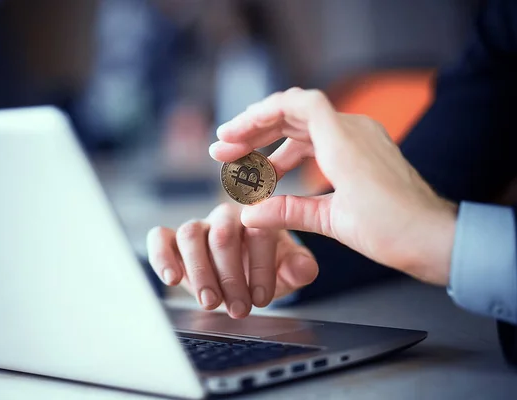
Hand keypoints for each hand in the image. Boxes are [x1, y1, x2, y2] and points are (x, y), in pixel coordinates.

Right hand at [147, 204, 317, 318]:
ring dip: (200, 272)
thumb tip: (304, 267)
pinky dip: (162, 256)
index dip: (261, 267)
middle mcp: (226, 218)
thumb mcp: (286, 271)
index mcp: (257, 219)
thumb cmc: (264, 268)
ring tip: (210, 301)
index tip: (262, 299)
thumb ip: (298, 268)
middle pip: (223, 235)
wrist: (239, 274)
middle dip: (231, 276)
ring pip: (190, 234)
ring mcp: (198, 226)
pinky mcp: (171, 239)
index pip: (259, 232)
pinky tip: (171, 278)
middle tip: (238, 308)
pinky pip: (160, 238)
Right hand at [210, 88, 457, 285]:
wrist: (435, 238)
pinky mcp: (365, 154)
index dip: (256, 115)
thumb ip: (287, 212)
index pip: (295, 104)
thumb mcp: (333, 221)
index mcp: (343, 140)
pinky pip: (322, 143)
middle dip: (255, 130)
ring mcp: (361, 140)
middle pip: (294, 115)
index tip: (230, 134)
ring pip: (306, 130)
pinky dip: (295, 154)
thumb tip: (249, 215)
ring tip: (244, 165)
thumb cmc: (393, 228)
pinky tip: (278, 174)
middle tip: (225, 149)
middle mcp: (353, 131)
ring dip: (272, 144)